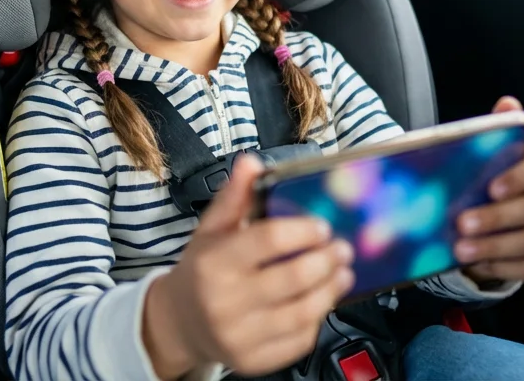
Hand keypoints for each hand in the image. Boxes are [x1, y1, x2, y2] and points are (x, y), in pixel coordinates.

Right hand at [143, 155, 354, 378]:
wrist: (180, 322)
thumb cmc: (201, 271)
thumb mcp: (210, 230)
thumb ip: (234, 197)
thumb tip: (251, 163)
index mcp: (213, 262)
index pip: (268, 241)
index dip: (302, 231)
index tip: (322, 226)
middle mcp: (223, 300)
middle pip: (291, 278)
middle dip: (325, 261)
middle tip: (343, 249)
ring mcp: (238, 335)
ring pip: (300, 313)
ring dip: (330, 291)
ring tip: (342, 273)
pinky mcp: (252, 360)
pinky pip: (297, 341)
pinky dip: (316, 320)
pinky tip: (322, 302)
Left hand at [453, 96, 523, 285]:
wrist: (504, 221)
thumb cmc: (496, 183)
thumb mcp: (493, 158)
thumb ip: (500, 131)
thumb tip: (507, 102)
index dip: (519, 177)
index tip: (491, 187)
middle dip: (499, 217)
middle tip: (463, 223)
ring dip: (496, 246)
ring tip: (462, 249)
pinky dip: (504, 267)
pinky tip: (479, 264)